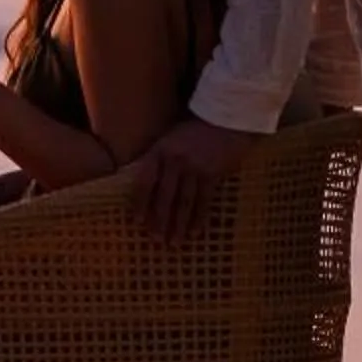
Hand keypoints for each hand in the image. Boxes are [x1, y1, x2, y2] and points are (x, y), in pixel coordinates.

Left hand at [129, 115, 262, 240]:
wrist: (225, 118)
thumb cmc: (195, 129)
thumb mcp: (170, 138)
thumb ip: (159, 158)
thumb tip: (147, 184)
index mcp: (159, 151)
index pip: (145, 181)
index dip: (140, 203)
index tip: (136, 221)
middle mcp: (174, 160)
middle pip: (164, 196)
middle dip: (159, 220)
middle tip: (155, 240)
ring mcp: (194, 167)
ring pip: (183, 202)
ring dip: (179, 224)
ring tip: (174, 242)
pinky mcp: (212, 173)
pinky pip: (204, 200)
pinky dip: (199, 218)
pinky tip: (195, 232)